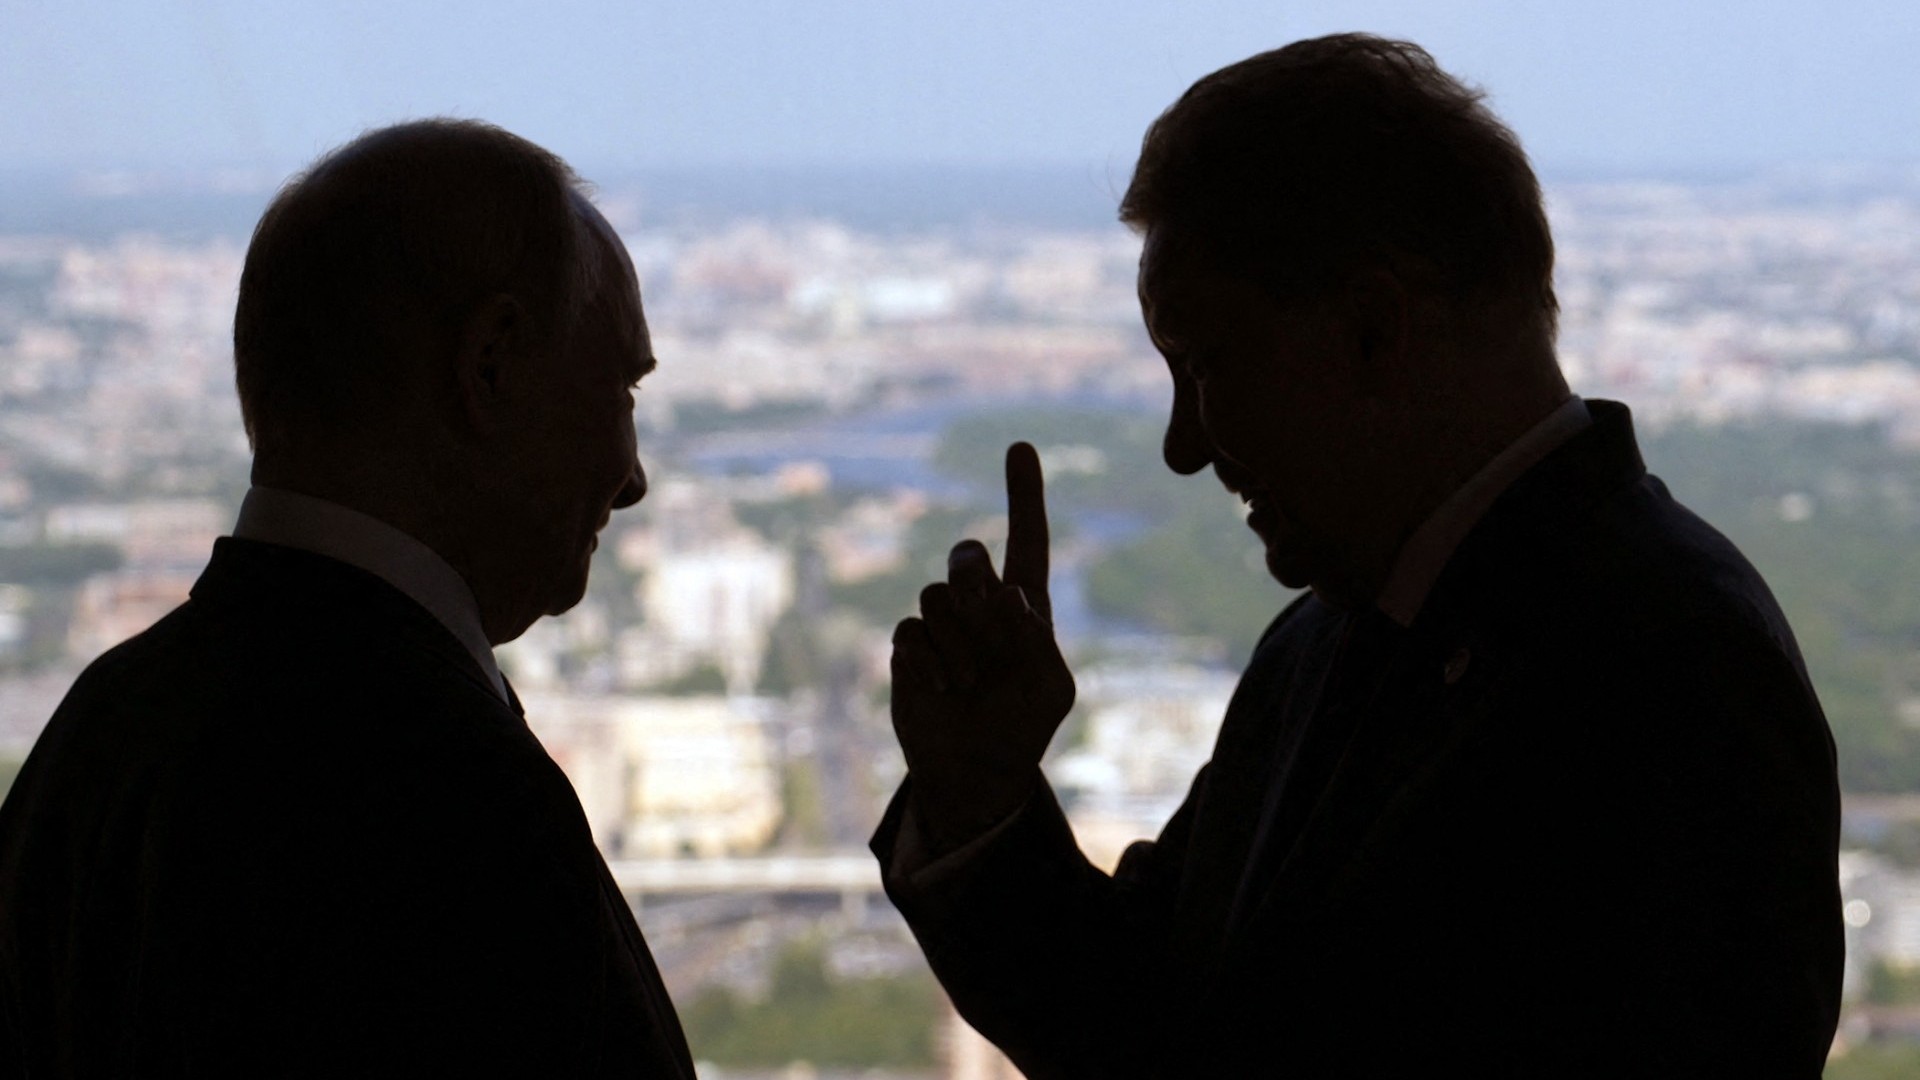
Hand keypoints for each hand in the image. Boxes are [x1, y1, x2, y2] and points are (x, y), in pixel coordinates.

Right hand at [891, 442, 1075, 851]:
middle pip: (966, 557)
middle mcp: (981, 605)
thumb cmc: (1022, 728)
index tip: (1020, 447)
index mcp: (1026, 607)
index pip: (1028, 540)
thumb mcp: (1052, 689)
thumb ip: (1037, 640)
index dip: (1024, 495)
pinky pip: (910, 632)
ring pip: (936, 596)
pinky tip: (943, 691)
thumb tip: (1008, 593)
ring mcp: (941, 624)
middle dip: (975, 585)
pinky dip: (930, 663)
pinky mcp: (909, 647)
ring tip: (969, 683)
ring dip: (958, 643)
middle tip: (987, 629)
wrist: (975, 771)